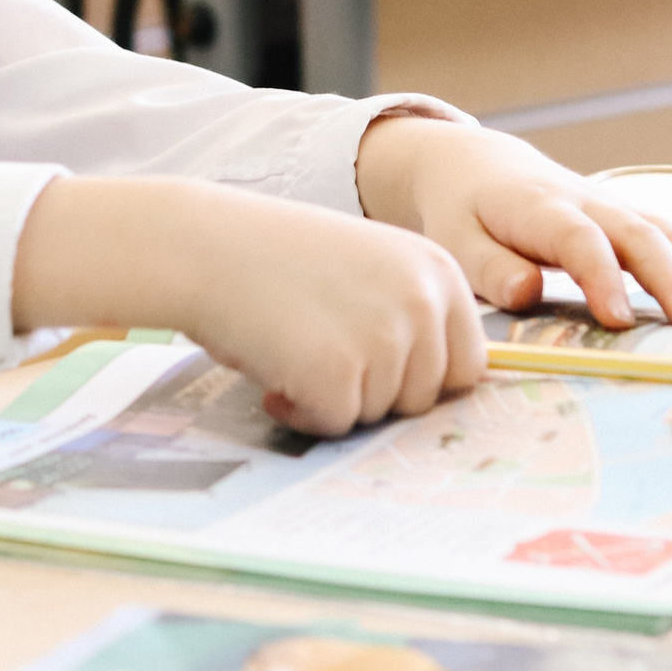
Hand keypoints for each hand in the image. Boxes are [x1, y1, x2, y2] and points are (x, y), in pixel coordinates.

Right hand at [187, 191, 487, 435]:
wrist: (203, 245)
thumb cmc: (275, 259)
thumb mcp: (367, 268)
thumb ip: (407, 313)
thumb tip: (436, 390)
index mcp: (439, 272)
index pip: (468, 365)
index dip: (420, 378)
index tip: (376, 369)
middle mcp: (423, 304)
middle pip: (425, 399)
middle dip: (375, 392)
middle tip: (322, 352)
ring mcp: (385, 340)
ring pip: (379, 414)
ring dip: (335, 397)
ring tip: (292, 348)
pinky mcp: (340, 376)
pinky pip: (336, 424)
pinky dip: (303, 410)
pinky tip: (275, 370)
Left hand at [354, 117, 671, 327]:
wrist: (479, 166)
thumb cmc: (466, 213)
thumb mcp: (455, 239)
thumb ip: (488, 267)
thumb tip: (526, 294)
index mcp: (539, 209)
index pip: (578, 238)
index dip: (600, 275)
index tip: (617, 318)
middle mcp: (588, 204)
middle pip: (641, 235)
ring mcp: (618, 209)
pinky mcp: (634, 219)